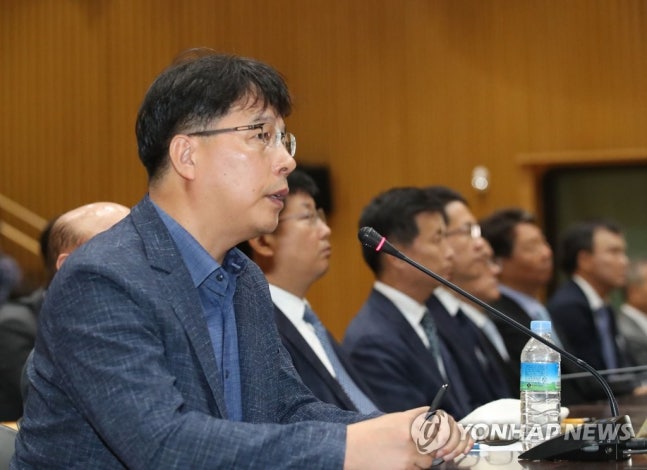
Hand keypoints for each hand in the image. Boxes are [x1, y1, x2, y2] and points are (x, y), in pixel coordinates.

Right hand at [344, 407, 472, 469]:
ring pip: (431, 460)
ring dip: (423, 461)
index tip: (457, 439)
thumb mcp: (393, 420)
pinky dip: (413, 468)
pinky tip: (399, 463)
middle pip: (444, 441)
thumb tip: (440, 425)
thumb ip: (416, 421)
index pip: (445, 421)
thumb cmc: (369, 435)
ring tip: (403, 456)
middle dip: (450, 448)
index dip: (455, 431)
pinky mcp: (406, 467)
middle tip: (446, 453)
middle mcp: (413, 433)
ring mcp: (410, 452)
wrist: (347, 449)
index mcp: (410, 418)